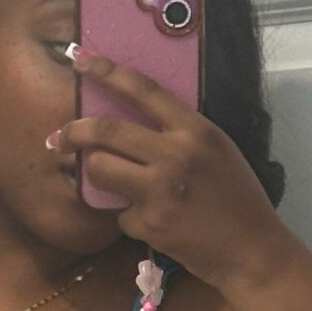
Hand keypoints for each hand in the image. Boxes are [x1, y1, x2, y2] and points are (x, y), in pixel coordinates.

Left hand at [48, 44, 292, 288]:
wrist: (251, 251)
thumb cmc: (237, 199)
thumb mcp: (218, 151)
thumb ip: (181, 135)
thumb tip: (136, 124)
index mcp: (196, 130)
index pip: (144, 90)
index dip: (108, 71)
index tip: (81, 59)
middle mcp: (175, 155)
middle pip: (107, 130)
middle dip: (75, 131)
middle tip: (60, 136)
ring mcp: (160, 190)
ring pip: (100, 169)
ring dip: (95, 174)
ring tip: (109, 181)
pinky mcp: (149, 223)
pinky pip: (120, 213)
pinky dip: (129, 217)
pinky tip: (154, 223)